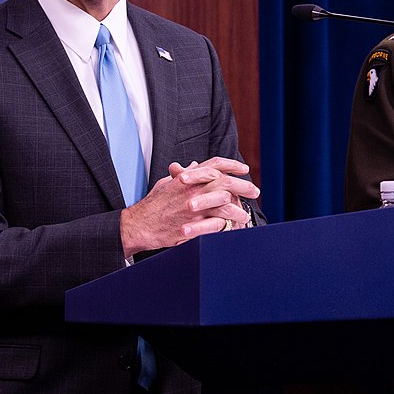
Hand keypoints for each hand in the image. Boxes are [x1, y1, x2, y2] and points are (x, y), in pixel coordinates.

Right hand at [120, 157, 259, 256]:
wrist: (138, 225)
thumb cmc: (153, 205)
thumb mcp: (166, 184)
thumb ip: (184, 174)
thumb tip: (195, 164)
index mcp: (187, 178)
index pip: (214, 164)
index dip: (232, 164)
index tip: (244, 169)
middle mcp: (191, 190)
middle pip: (225, 182)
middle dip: (244, 186)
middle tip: (255, 191)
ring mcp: (192, 209)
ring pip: (225, 205)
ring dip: (238, 210)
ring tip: (244, 216)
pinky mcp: (191, 227)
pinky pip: (216, 225)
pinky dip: (226, 226)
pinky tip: (231, 228)